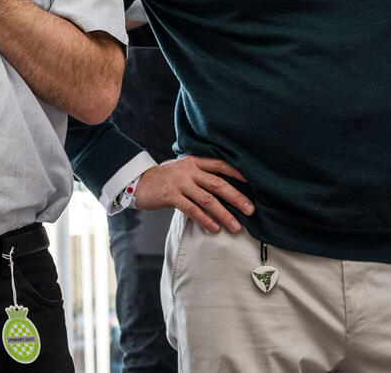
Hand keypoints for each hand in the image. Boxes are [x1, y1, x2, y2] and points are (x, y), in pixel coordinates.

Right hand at [134, 156, 253, 232]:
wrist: (137, 182)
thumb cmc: (163, 178)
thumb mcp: (181, 169)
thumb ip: (198, 173)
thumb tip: (223, 187)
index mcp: (193, 162)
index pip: (220, 165)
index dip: (237, 173)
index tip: (252, 184)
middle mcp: (188, 171)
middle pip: (217, 184)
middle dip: (236, 198)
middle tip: (251, 210)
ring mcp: (179, 183)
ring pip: (207, 199)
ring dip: (224, 214)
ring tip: (235, 227)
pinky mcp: (171, 196)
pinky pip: (192, 209)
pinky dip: (205, 219)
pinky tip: (214, 228)